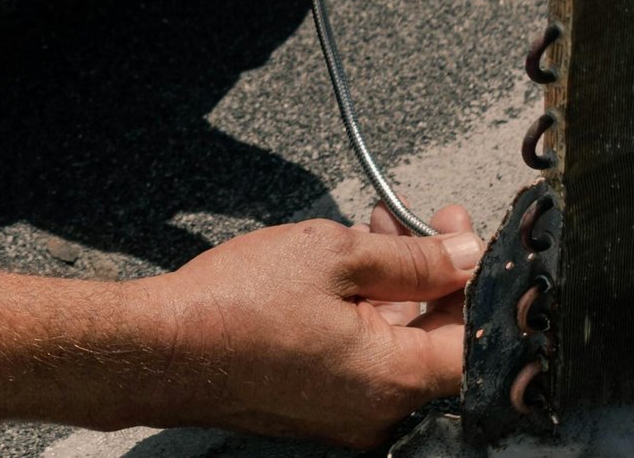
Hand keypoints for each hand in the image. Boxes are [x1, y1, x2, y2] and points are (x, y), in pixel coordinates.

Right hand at [134, 205, 480, 447]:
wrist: (160, 349)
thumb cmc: (236, 305)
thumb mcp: (331, 256)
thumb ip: (410, 258)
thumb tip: (464, 255)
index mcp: (396, 379)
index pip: (474, 336)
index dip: (473, 277)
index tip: (456, 229)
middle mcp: (378, 410)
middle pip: (433, 341)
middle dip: (429, 273)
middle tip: (415, 220)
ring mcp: (343, 414)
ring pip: (392, 347)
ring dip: (390, 288)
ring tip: (367, 233)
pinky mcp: (311, 407)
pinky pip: (356, 360)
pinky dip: (358, 315)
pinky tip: (336, 273)